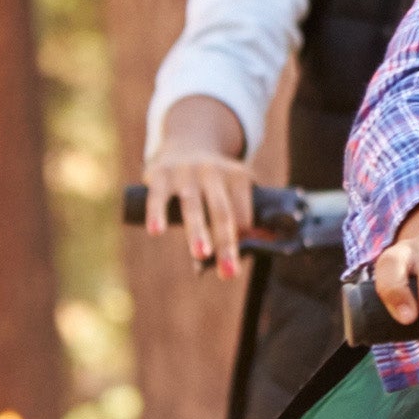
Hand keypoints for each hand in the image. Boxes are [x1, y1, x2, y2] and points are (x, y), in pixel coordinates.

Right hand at [141, 147, 265, 276]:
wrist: (185, 145)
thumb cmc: (216, 182)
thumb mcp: (235, 189)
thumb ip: (245, 215)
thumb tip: (262, 244)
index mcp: (239, 177)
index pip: (243, 213)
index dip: (243, 238)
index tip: (237, 262)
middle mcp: (214, 172)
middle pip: (222, 212)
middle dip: (227, 243)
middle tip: (229, 272)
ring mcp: (186, 172)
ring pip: (193, 206)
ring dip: (198, 231)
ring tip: (202, 255)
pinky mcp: (161, 175)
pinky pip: (158, 197)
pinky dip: (156, 214)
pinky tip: (156, 232)